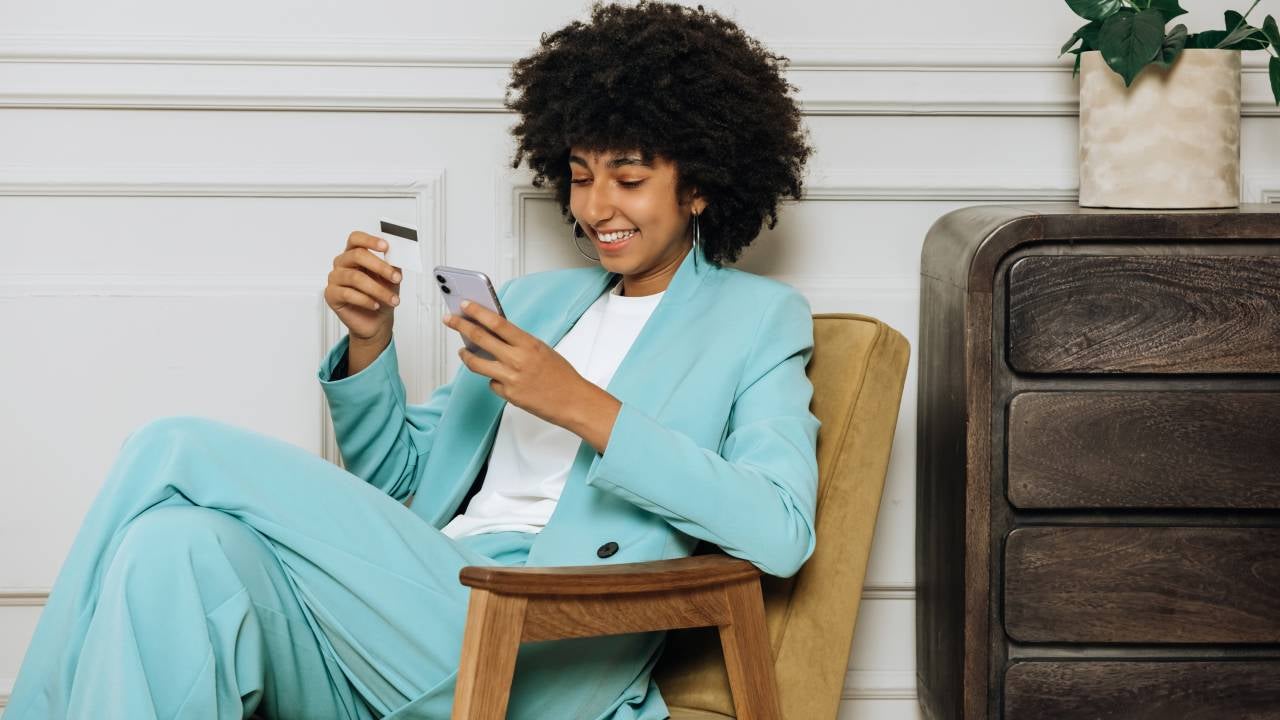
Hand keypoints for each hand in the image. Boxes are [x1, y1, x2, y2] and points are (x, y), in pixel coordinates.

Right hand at [324, 231, 402, 341]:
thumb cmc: (381, 296)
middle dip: (380, 267)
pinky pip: (348, 294)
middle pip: (357, 255)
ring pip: (355, 277)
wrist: (376, 321)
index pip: (356, 239)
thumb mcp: (392, 278)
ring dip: (378, 289)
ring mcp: (335, 278)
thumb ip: (393, 264)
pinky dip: (366, 300)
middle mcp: (342, 264)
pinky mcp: (331, 295)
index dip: (370, 240)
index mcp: (354, 254)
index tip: (386, 247)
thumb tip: (398, 254)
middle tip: (396, 278)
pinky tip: (376, 305)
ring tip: (391, 299)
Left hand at [444, 300, 621, 451]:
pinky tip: (503, 380)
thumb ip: (518, 343)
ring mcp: (510, 379)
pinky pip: (492, 383)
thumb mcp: (542, 350)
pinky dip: (494, 380)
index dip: (477, 312)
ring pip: (476, 363)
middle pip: (480, 338)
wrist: (574, 401)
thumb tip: (494, 334)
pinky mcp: (508, 395)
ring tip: (463, 351)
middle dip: (460, 326)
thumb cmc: (561, 375)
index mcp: (528, 344)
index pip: (496, 322)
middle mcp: (517, 360)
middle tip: (449, 319)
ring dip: (466, 356)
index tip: (464, 304)